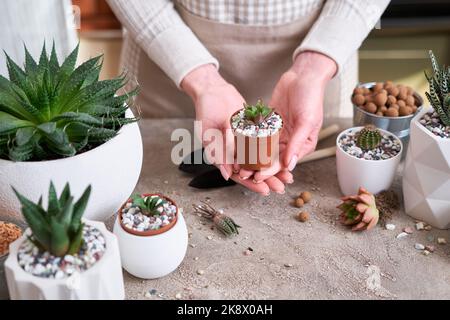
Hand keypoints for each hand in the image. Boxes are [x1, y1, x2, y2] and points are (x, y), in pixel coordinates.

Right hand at [181, 65, 290, 194]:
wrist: (213, 90)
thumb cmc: (205, 111)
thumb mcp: (209, 134)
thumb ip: (218, 154)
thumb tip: (226, 175)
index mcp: (222, 156)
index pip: (238, 175)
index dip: (251, 184)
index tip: (265, 191)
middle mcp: (234, 152)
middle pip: (252, 170)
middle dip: (267, 179)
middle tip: (281, 187)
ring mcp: (244, 142)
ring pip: (261, 159)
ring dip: (273, 167)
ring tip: (287, 176)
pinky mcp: (253, 131)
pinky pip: (265, 143)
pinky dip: (274, 150)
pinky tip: (285, 155)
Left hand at [243, 51, 336, 182]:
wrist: (303, 76)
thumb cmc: (311, 98)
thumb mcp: (306, 122)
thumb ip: (297, 144)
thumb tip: (289, 166)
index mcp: (302, 145)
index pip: (284, 162)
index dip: (271, 171)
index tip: (258, 177)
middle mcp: (289, 141)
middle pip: (271, 159)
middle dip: (257, 167)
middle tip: (243, 174)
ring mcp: (278, 132)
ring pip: (262, 148)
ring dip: (251, 156)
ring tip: (238, 164)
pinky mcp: (268, 122)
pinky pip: (257, 133)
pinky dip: (248, 140)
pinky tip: (237, 146)